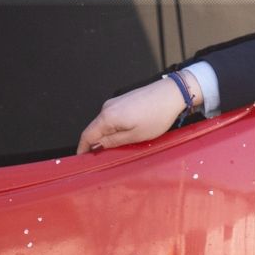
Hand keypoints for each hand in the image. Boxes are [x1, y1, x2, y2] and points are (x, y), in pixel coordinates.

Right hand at [76, 75, 195, 153]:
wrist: (172, 94)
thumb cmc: (158, 114)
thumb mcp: (136, 135)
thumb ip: (113, 142)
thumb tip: (97, 147)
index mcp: (107, 117)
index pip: (87, 135)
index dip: (83, 149)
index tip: (82, 159)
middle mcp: (107, 107)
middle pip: (95, 129)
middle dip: (96, 144)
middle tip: (102, 159)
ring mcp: (115, 102)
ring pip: (105, 124)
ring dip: (107, 136)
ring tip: (117, 148)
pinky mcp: (123, 101)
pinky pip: (113, 118)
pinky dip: (115, 128)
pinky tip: (125, 135)